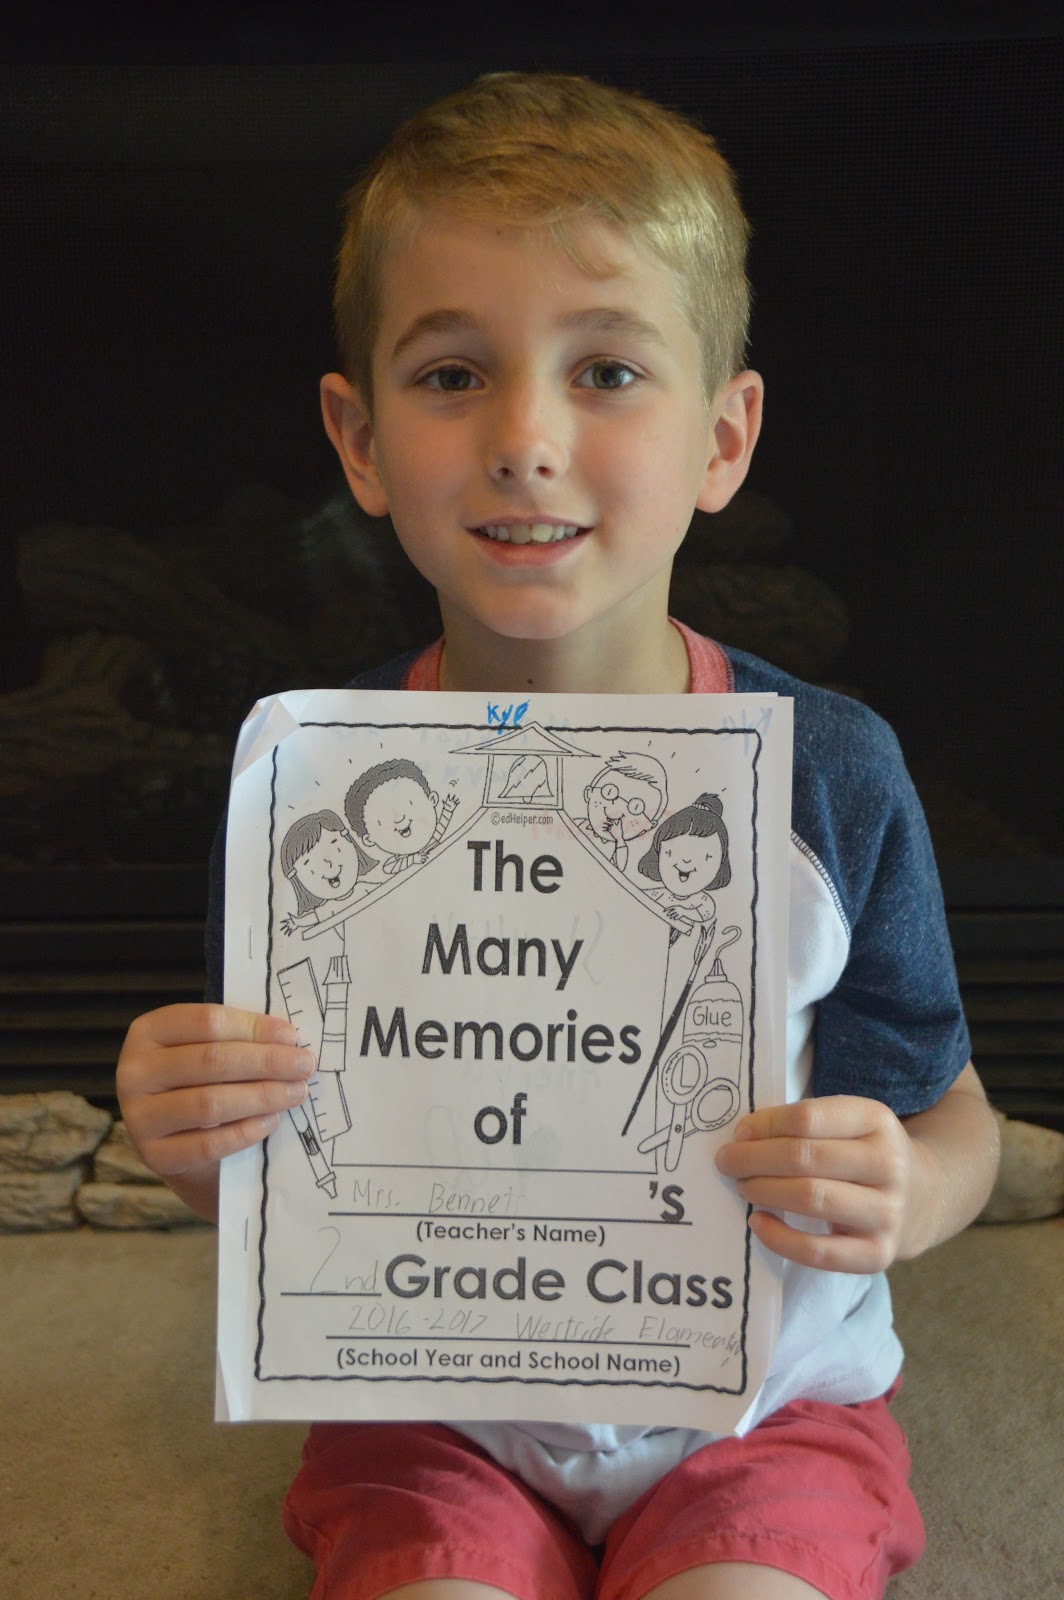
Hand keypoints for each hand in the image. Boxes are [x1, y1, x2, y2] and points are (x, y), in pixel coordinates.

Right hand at [116, 1003, 315, 1220]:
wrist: (179, 1142)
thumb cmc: (202, 1083)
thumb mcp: (210, 1050)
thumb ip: (238, 1039)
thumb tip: (289, 1038)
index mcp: (148, 1031)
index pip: (206, 1022)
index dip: (254, 1027)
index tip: (292, 1036)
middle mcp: (133, 1071)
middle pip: (210, 1061)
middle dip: (266, 1062)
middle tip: (304, 1065)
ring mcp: (139, 1116)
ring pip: (209, 1102)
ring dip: (262, 1096)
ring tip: (296, 1092)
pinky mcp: (154, 1156)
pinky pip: (208, 1144)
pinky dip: (245, 1131)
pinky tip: (271, 1120)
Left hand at [714, 1095, 924, 1273]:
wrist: (920, 1198)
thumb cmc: (862, 1153)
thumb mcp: (847, 1123)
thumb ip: (802, 1122)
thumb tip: (744, 1135)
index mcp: (876, 1120)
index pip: (808, 1118)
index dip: (765, 1125)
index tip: (739, 1133)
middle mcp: (888, 1164)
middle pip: (806, 1158)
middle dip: (754, 1159)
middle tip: (726, 1162)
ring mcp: (887, 1212)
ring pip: (812, 1199)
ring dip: (764, 1191)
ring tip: (743, 1186)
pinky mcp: (878, 1254)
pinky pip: (819, 1252)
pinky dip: (780, 1238)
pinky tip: (758, 1223)